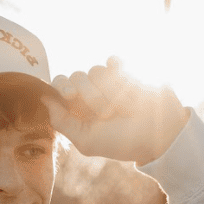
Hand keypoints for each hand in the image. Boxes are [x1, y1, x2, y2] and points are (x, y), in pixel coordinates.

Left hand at [44, 58, 190, 165]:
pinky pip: (113, 61)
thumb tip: (44, 98)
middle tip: (107, 113)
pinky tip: (131, 90)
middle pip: (76, 76)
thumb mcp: (87, 141)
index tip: (70, 95)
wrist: (159, 134)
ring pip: (96, 70)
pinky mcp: (126, 71)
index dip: (61, 86)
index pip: (59, 85)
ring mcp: (108, 81)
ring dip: (110, 92)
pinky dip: (120, 74)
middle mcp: (90, 93)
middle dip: (91, 95)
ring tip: (124, 109)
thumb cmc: (122, 142)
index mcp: (77, 109)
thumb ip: (62, 123)